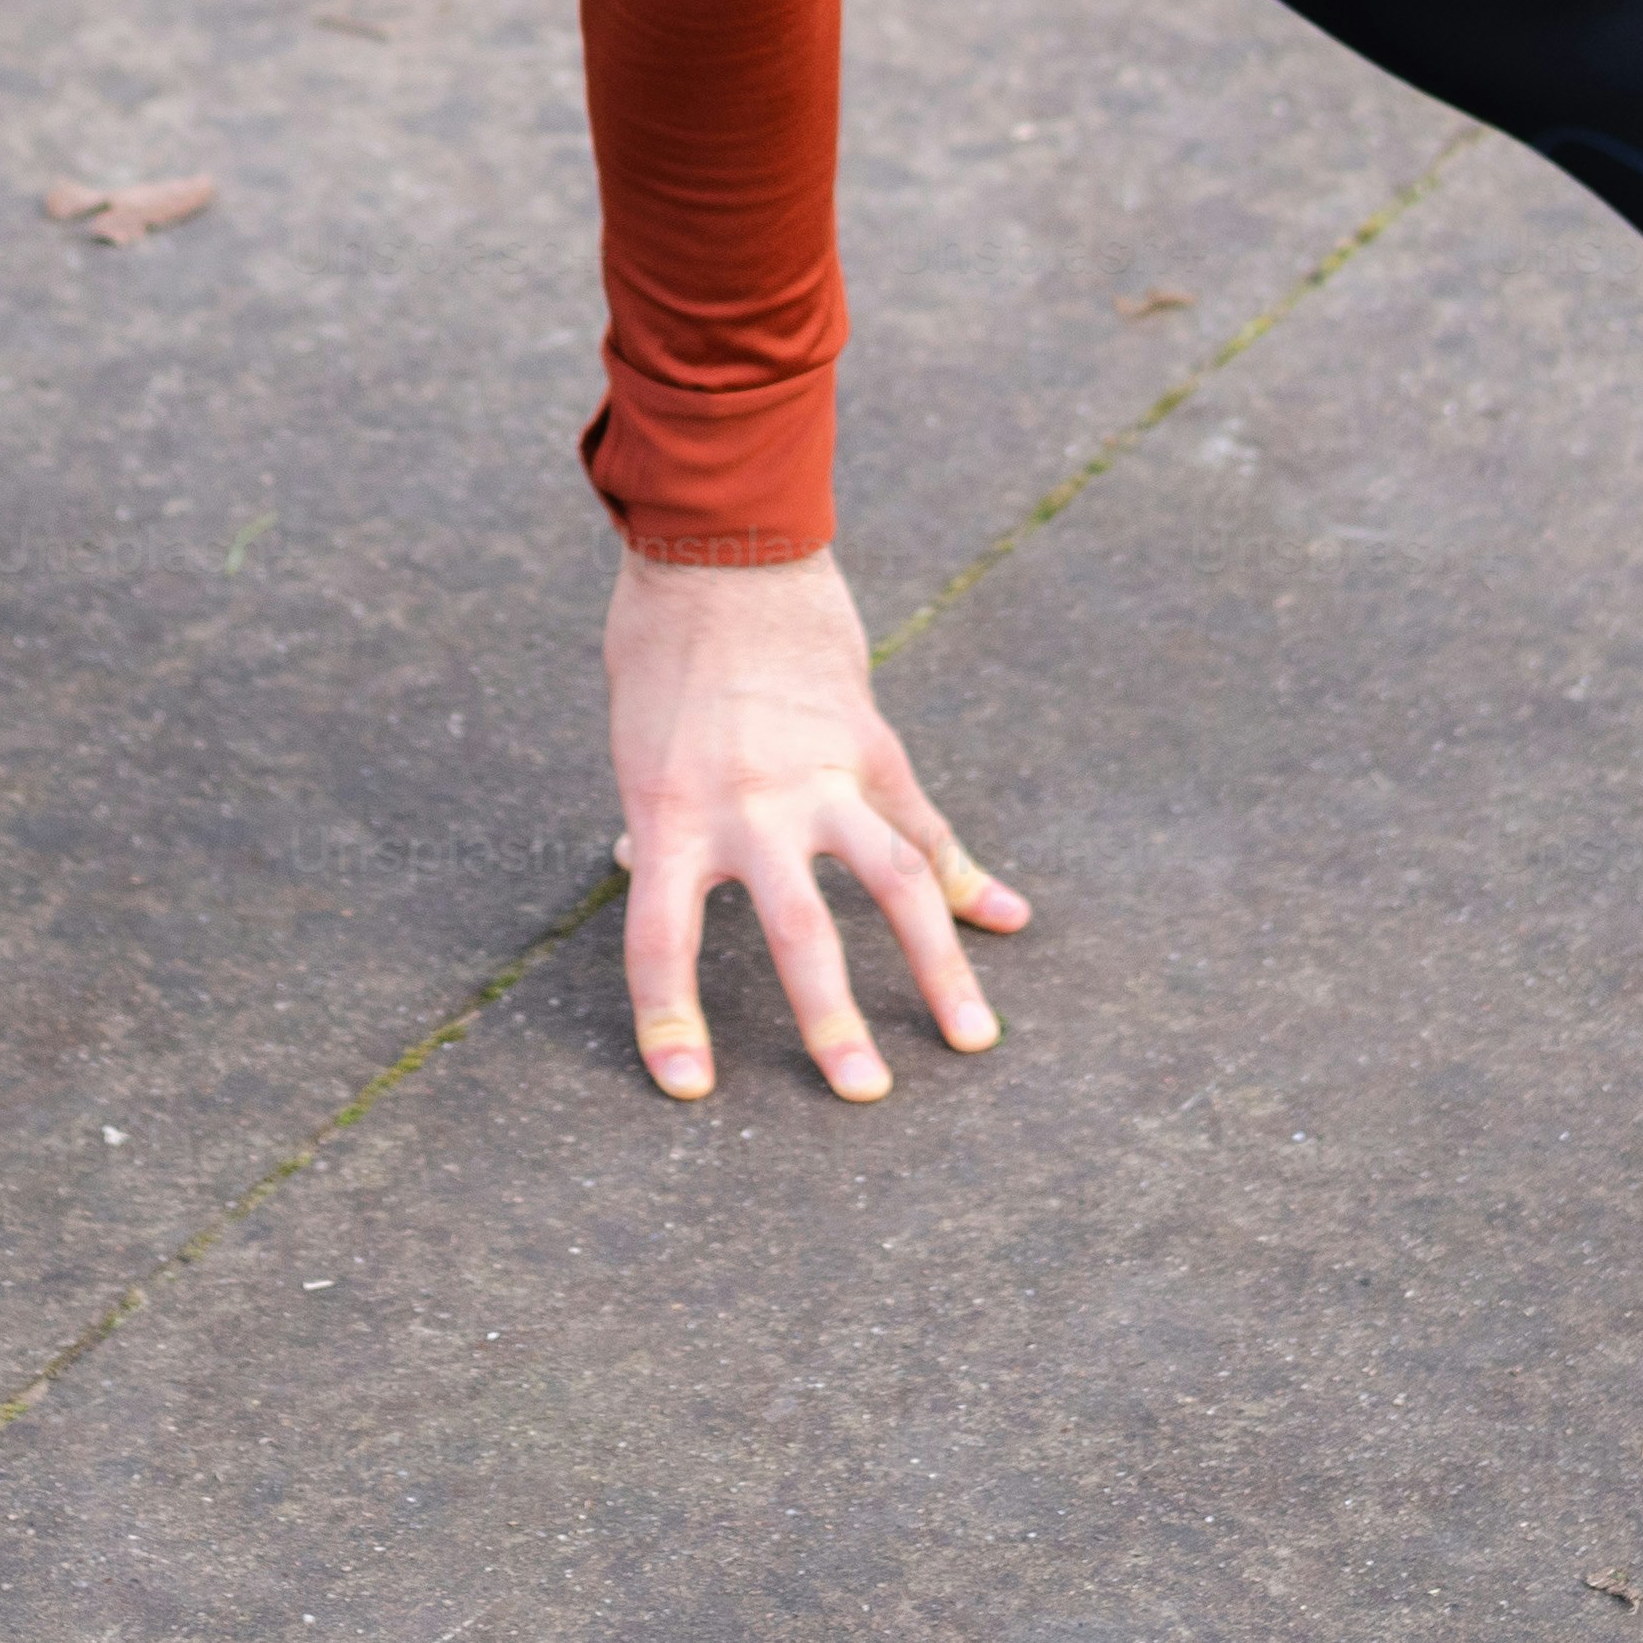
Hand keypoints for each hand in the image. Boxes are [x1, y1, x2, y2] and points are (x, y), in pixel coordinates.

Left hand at [607, 550, 1026, 1102]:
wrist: (722, 548)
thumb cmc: (659, 650)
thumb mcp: (636, 744)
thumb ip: (659, 820)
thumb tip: (648, 872)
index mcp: (669, 811)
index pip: (659, 940)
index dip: (668, 1021)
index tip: (689, 1087)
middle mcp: (749, 804)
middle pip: (797, 932)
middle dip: (830, 1019)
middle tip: (860, 1094)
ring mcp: (821, 775)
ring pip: (893, 884)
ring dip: (938, 966)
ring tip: (972, 1040)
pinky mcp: (871, 744)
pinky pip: (924, 826)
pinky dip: (967, 877)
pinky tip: (1007, 921)